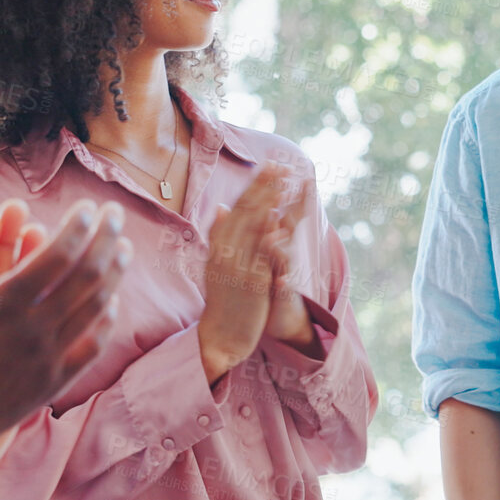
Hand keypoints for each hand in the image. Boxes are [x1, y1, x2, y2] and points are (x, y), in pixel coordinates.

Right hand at [0, 199, 130, 494]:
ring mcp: (49, 360)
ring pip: (96, 309)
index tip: (87, 207)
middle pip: (87, 276)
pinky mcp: (54, 384)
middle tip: (115, 214)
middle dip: (105, 239)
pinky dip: (107, 322)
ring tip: (123, 249)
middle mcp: (35, 332)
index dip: (78, 228)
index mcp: (4, 307)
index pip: (58, 257)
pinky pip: (92, 348)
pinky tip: (111, 303)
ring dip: (114, 275)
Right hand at [196, 164, 290, 380]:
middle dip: (265, 187)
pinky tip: (279, 225)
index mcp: (219, 244)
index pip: (239, 207)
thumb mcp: (216, 263)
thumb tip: (223, 207)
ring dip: (270, 205)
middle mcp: (226, 252)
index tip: (269, 165)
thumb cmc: (223, 298)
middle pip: (248, 213)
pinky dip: (268, 241)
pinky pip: (260, 259)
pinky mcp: (251, 285)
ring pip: (254, 230)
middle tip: (281, 164)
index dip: (255, 185)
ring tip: (284, 183)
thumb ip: (220, 234)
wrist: (221, 334)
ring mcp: (238, 268)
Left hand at [261, 171, 318, 348]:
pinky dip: (282, 284)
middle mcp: (282, 252)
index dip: (278, 189)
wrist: (274, 314)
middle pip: (290, 225)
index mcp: (272, 239)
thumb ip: (255, 223)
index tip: (284, 166)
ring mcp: (284, 273)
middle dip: (296, 205)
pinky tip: (280, 281)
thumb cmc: (264, 277)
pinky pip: (284, 289)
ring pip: (285, 255)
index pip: (276, 209)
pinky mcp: (283, 295)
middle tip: (304, 183)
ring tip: (277, 231)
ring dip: (281, 244)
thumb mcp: (257, 247)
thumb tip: (252, 198)